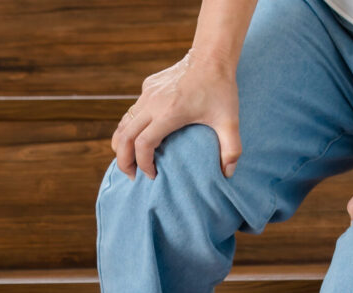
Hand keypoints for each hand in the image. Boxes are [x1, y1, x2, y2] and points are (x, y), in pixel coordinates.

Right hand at [111, 48, 241, 180]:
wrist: (212, 56)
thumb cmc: (221, 89)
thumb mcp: (230, 121)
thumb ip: (231, 150)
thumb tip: (227, 174)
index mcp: (169, 113)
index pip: (143, 144)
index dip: (144, 164)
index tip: (153, 175)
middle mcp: (153, 103)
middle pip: (124, 137)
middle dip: (124, 161)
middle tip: (131, 176)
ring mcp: (147, 94)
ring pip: (123, 124)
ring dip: (121, 145)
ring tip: (129, 162)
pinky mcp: (148, 87)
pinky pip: (132, 112)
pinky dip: (129, 129)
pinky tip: (139, 138)